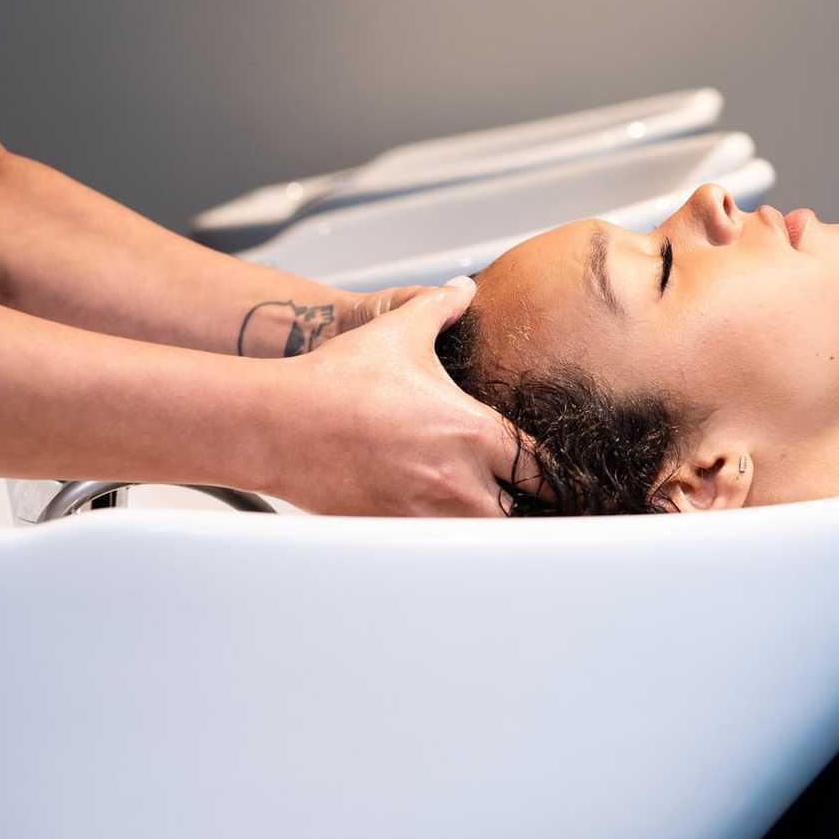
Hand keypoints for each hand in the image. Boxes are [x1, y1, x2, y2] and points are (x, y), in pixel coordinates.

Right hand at [263, 277, 543, 516]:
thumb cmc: (336, 380)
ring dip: (488, 526)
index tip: (560, 479)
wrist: (278, 422)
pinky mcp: (394, 531)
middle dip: (525, 509)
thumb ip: (440, 308)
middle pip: (520, 515)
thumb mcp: (397, 331)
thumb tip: (462, 289)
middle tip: (525, 502)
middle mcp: (457, 479)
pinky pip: (439, 548)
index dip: (556, 476)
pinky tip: (442, 524)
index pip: (542, 468)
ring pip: (483, 537)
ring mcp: (426, 512)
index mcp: (472, 431)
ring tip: (486, 514)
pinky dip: (448, 540)